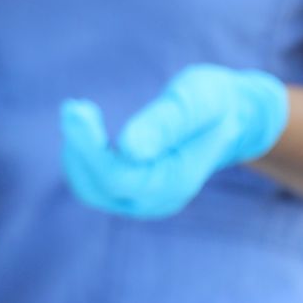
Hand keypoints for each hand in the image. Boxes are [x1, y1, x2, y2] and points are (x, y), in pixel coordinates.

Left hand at [60, 64, 289, 218]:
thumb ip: (167, 123)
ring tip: (79, 111)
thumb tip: (129, 147)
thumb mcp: (198, 101)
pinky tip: (86, 126)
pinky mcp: (130, 194)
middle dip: (80, 145)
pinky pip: (92, 184)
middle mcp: (158, 200)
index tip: (75, 110)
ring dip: (77, 151)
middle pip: (99, 186)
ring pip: (89, 188)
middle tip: (73, 106)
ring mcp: (143, 201)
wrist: (229, 118)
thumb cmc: (214, 103)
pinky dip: (82, 156)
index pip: (119, 176)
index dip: (90, 146)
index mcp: (177, 182)